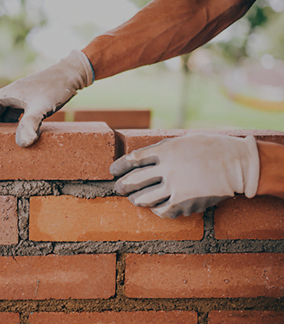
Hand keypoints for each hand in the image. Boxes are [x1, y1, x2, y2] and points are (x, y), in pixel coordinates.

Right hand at [0, 50, 93, 146]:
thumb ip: (31, 123)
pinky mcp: (32, 99)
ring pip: (3, 112)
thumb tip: (23, 143)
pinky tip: (17, 133)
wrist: (73, 73)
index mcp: (8, 93)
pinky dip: (11, 123)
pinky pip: (15, 113)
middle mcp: (12, 94)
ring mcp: (22, 96)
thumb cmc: (56, 87)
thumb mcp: (42, 106)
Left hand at [110, 133, 259, 218]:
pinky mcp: (185, 203)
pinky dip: (155, 209)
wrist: (238, 165)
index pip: (133, 159)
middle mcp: (167, 169)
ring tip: (134, 199)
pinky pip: (161, 211)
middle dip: (121, 186)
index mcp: (166, 150)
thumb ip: (162, 149)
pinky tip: (155, 207)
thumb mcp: (183, 140)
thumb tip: (141, 158)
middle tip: (118, 188)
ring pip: (143, 199)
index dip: (119, 166)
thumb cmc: (210, 149)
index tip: (113, 171)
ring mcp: (176, 188)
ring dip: (135, 200)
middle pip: (133, 181)